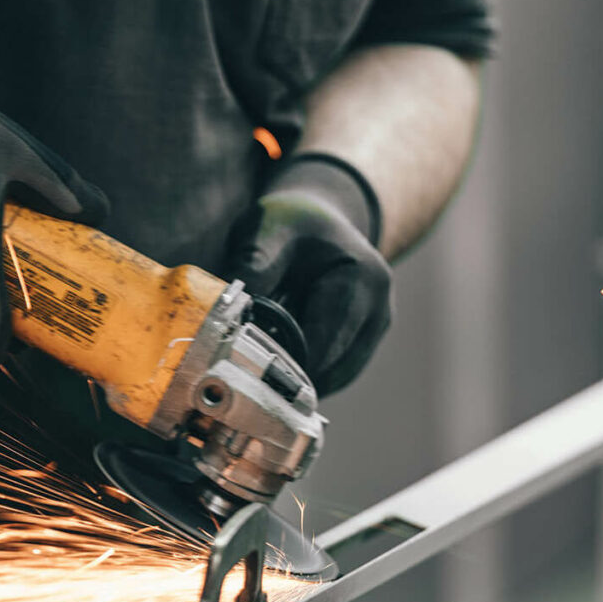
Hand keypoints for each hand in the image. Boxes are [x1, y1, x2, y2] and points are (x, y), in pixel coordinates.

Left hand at [226, 155, 390, 395]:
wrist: (319, 215)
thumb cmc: (292, 220)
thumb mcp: (267, 231)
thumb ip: (252, 272)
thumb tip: (224, 318)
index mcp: (361, 281)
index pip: (326, 343)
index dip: (286, 366)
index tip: (247, 377)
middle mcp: (378, 310)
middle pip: (334, 370)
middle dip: (289, 380)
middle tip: (244, 386)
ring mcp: (374, 330)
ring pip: (334, 379)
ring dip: (297, 382)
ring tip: (257, 376)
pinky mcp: (362, 342)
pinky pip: (333, 374)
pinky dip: (304, 375)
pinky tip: (274, 368)